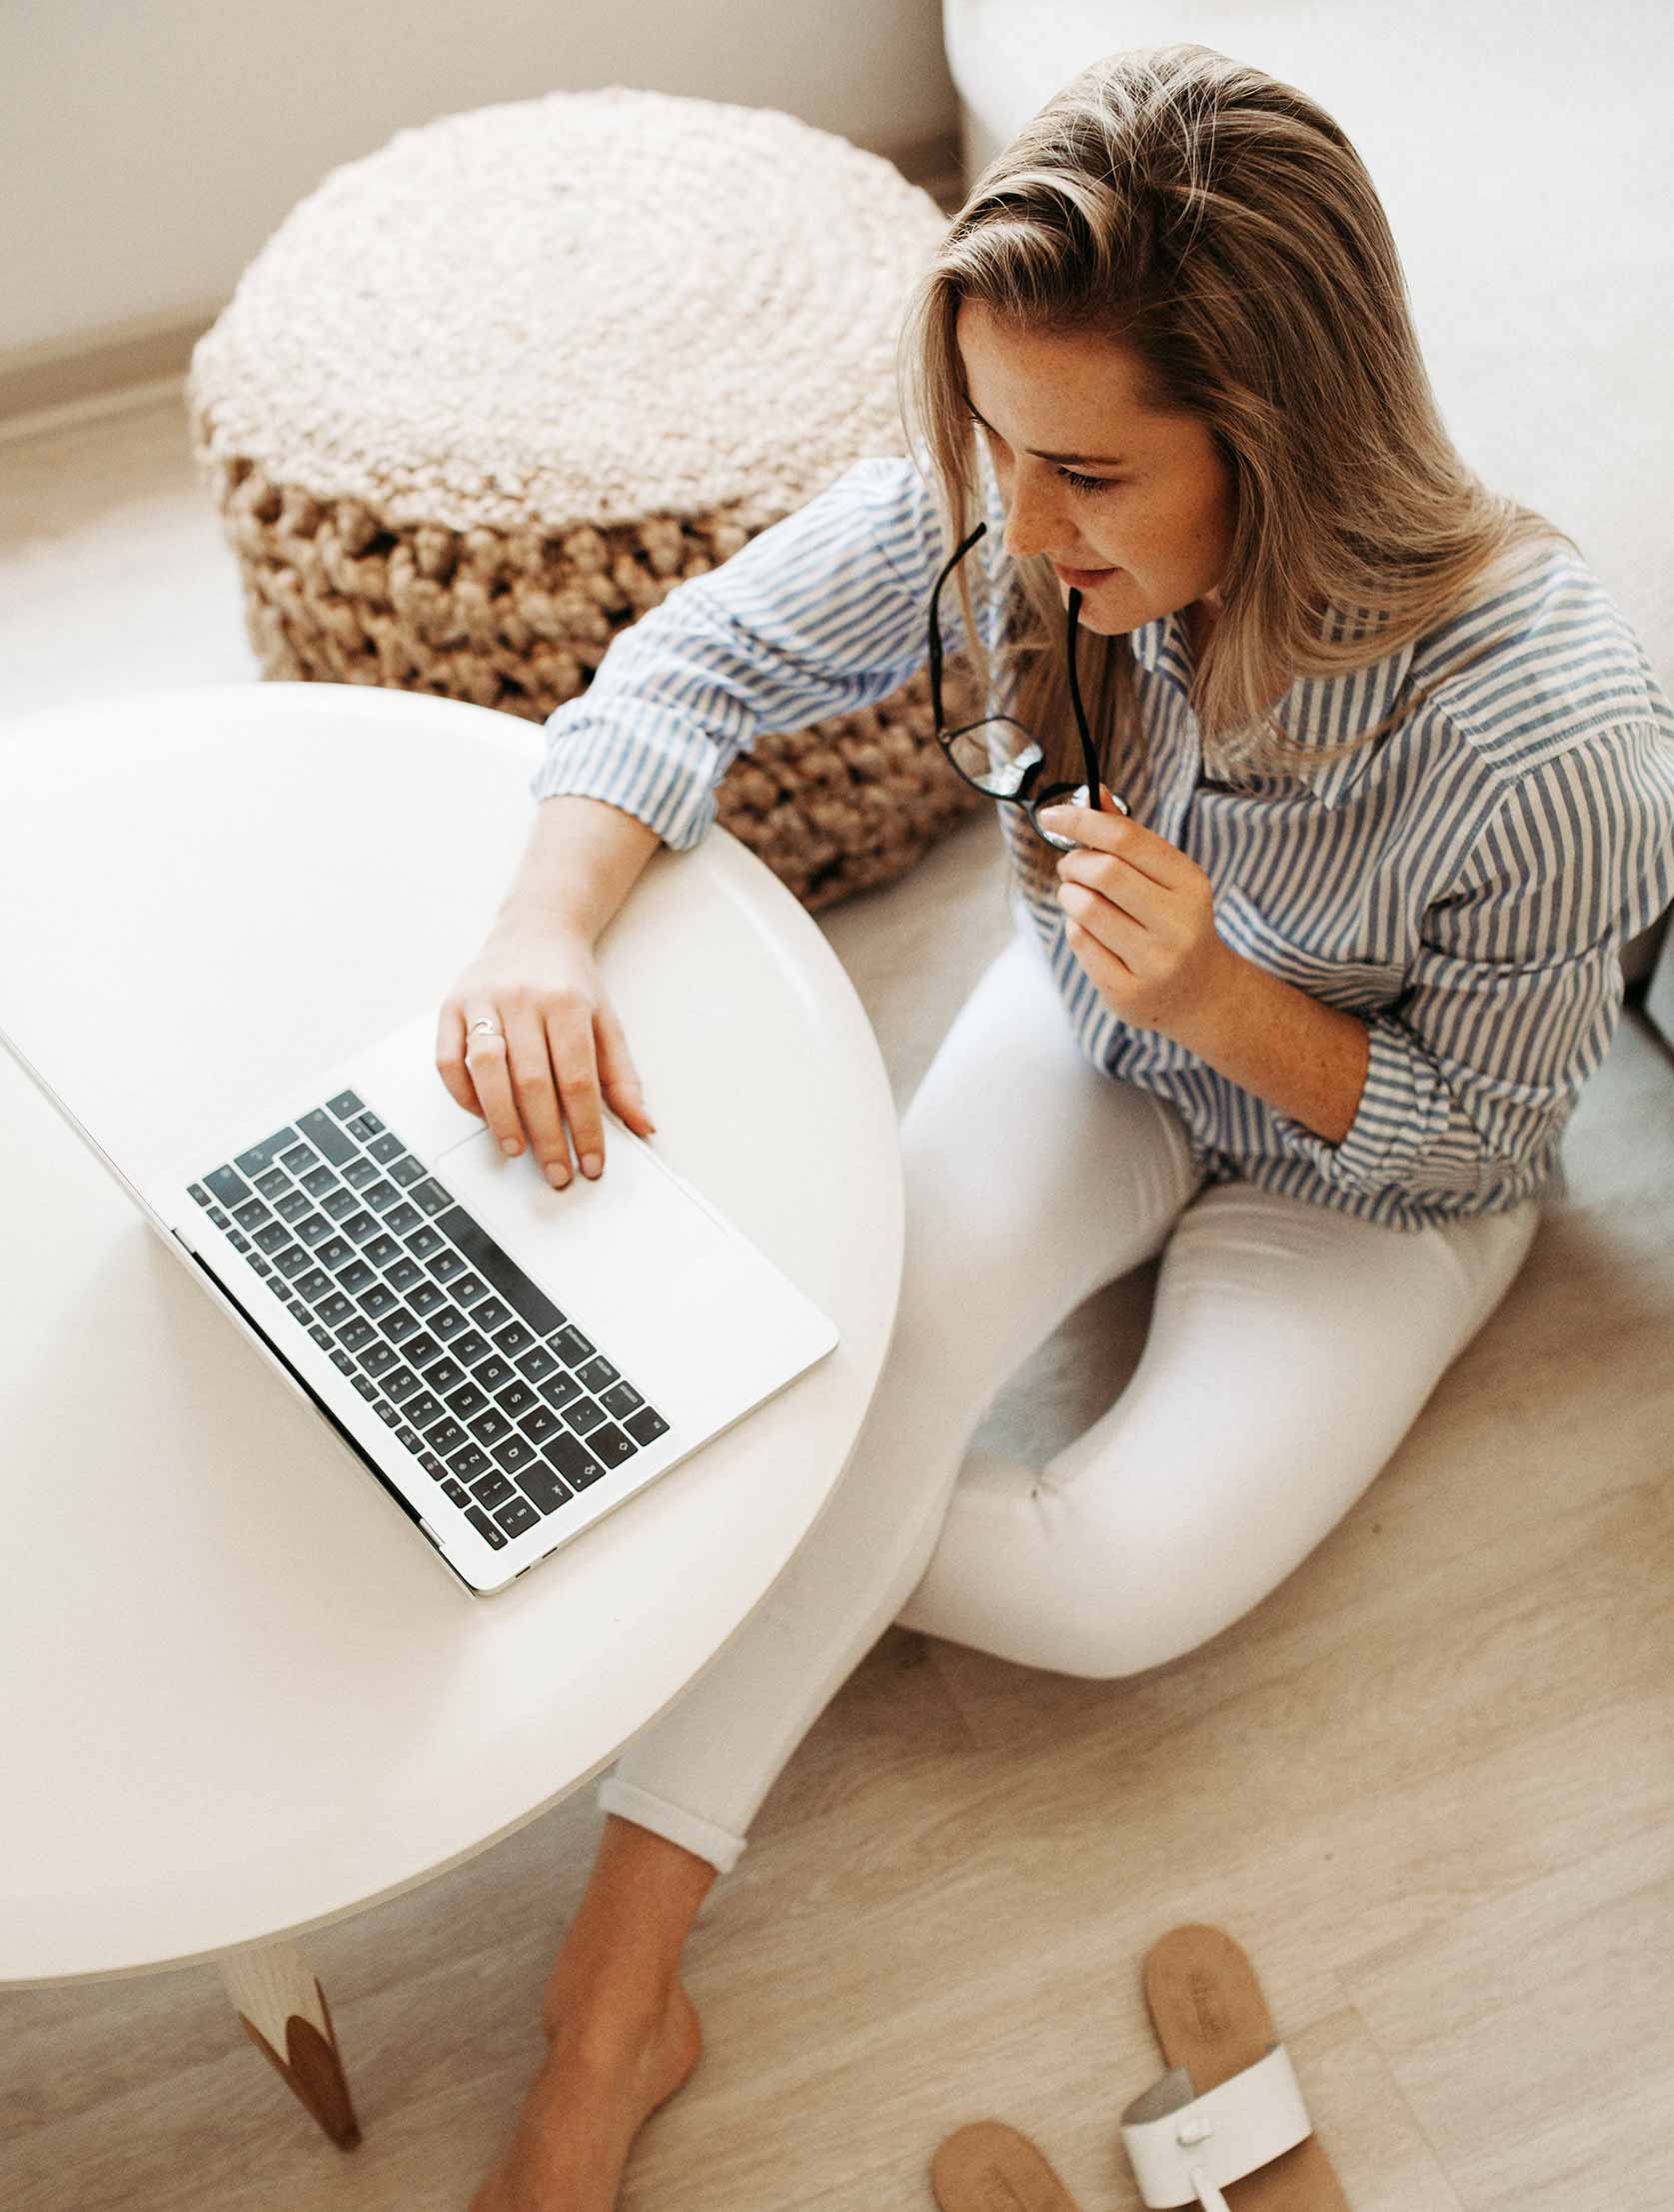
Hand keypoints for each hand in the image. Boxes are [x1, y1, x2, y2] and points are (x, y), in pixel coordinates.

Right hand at [434, 915, 655, 1187]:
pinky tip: (483, 1115)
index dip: (585, 1128)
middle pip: (533, 1080)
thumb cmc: (571, 982)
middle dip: (546, 1136)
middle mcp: (523, 999)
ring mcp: (483, 1001)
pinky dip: (463, 1094)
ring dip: (501, 1118)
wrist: (535, 929)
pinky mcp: (452, 1006)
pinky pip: (449, 1059)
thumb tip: (643, 1125)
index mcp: (567, 1003)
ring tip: (516, 1150)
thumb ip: (622, 1077)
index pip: (578, 1079)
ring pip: (487, 1070)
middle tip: (557, 1172)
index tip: (591, 1162)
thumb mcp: (607, 1022)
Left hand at [1035, 785, 1235, 1046]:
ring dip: (1069, 895)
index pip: (1127, 838)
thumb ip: (1129, 837)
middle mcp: (1178, 922)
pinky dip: (1074, 927)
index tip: (1051, 815)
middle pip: (1104, 871)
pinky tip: (1089, 929)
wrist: (1199, 993)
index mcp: (1190, 883)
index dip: (1082, 820)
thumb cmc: (1172, 922)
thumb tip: (1094, 790)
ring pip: (1086, 908)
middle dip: (1074, 862)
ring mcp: (1155, 961)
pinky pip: (1081, 942)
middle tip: (1070, 866)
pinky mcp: (1129, 991)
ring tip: (1078, 897)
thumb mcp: (1165, 878)